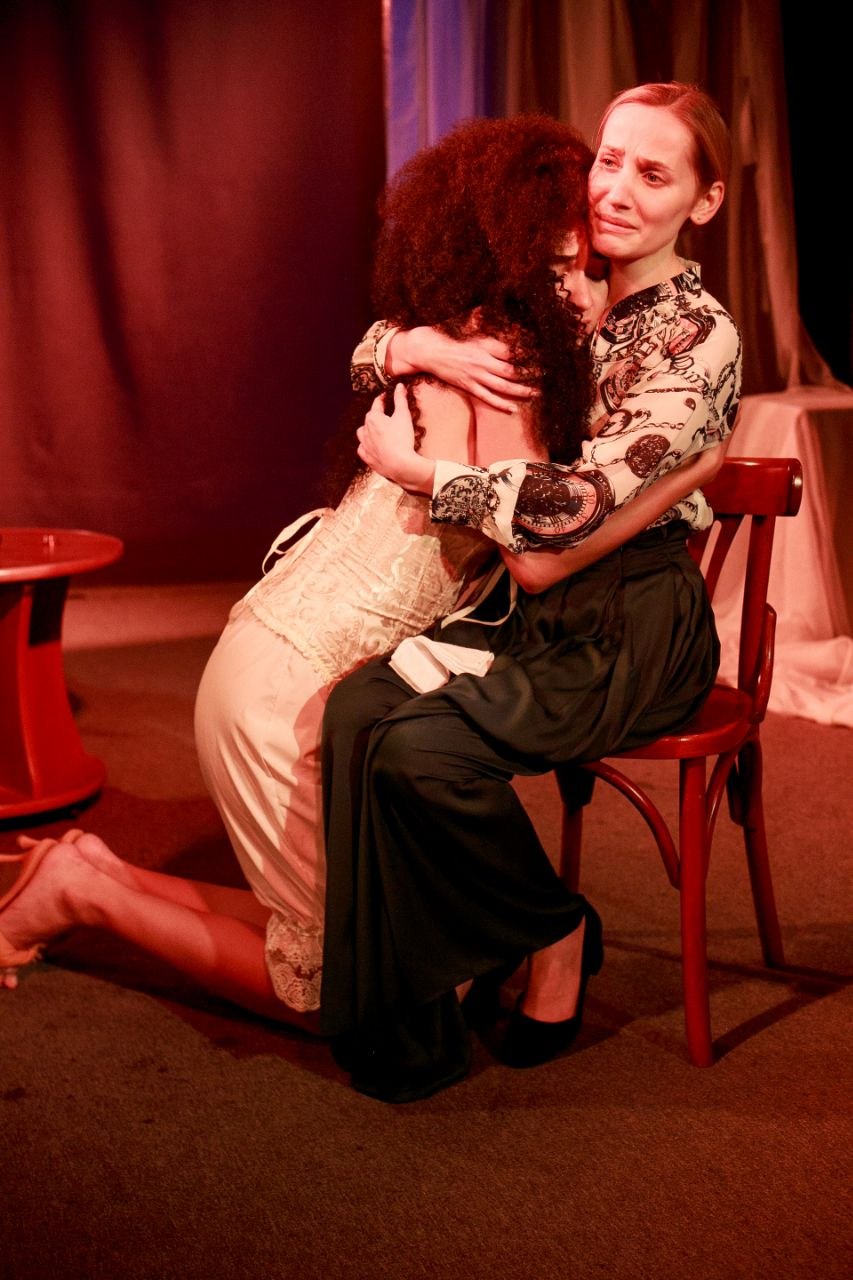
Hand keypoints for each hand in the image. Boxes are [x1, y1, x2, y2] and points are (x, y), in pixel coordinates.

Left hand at [357, 383, 434, 493]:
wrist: (400, 465)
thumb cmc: (402, 439)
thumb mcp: (403, 415)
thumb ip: (400, 399)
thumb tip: (399, 386)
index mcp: (373, 418)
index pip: (377, 403)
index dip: (383, 399)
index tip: (387, 396)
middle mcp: (365, 430)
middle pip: (369, 418)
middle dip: (377, 415)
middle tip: (387, 415)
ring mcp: (364, 445)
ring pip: (362, 433)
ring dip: (368, 430)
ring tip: (377, 431)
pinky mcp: (367, 457)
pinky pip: (363, 448)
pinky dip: (367, 446)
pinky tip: (373, 446)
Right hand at [388, 327, 533, 412]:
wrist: (426, 350)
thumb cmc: (445, 335)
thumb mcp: (465, 324)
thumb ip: (479, 319)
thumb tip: (488, 308)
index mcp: (483, 344)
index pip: (510, 352)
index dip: (526, 356)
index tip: (539, 358)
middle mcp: (482, 361)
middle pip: (510, 370)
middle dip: (528, 374)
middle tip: (544, 377)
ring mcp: (475, 375)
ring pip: (502, 386)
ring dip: (519, 391)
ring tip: (534, 393)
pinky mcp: (468, 386)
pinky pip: (487, 397)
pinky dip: (500, 404)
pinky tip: (512, 408)